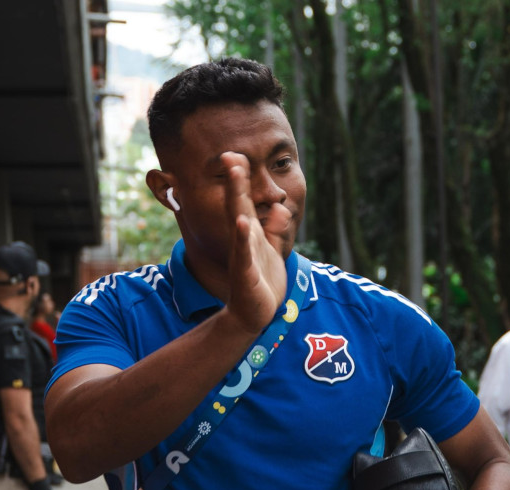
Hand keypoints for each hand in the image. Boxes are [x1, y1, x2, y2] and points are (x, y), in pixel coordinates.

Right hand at [222, 152, 286, 333]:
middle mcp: (243, 239)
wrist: (256, 315)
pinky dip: (243, 238)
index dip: (242, 178)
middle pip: (238, 203)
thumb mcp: (272, 250)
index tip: (237, 154)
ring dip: (236, 197)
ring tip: (234, 174)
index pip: (244, 200)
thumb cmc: (262, 282)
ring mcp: (242, 254)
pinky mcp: (246, 273)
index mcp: (250, 233)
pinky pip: (244, 253)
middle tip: (229, 154)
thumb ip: (275, 229)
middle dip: (235, 179)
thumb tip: (280, 208)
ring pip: (238, 221)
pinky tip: (242, 222)